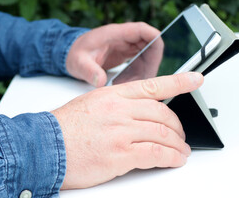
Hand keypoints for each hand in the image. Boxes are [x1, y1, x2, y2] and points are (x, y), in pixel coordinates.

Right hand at [51, 72, 203, 188]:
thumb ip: (118, 106)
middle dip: (177, 126)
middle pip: (163, 113)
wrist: (42, 146)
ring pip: (162, 133)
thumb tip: (140, 113)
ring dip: (177, 145)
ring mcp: (120, 131)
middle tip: (180, 135)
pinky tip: (174, 160)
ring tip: (181, 152)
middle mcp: (119, 109)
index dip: (179, 81)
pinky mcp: (120, 154)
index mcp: (113, 95)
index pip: (153, 85)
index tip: (196, 79)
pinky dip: (170, 158)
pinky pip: (155, 154)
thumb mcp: (91, 104)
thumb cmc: (64, 128)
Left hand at [66, 22, 162, 86]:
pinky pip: (141, 62)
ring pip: (148, 55)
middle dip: (152, 63)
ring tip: (134, 86)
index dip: (155, 40)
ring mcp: (127, 45)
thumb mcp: (79, 62)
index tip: (157, 57)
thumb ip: (89, 71)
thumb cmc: (75, 54)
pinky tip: (130, 84)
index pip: (143, 30)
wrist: (70, 54)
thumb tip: (100, 82)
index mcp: (116, 33)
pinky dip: (139, 73)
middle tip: (146, 81)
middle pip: (151, 44)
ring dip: (146, 71)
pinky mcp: (127, 54)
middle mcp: (125, 37)